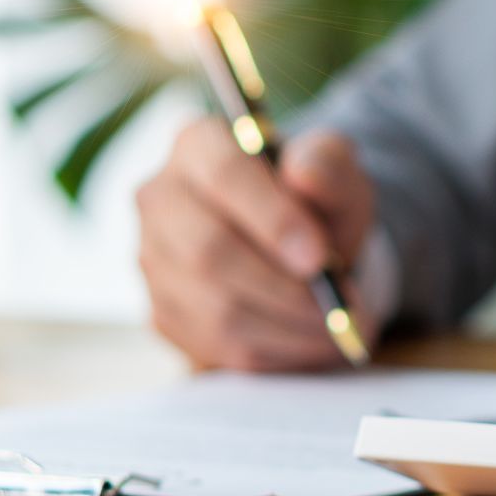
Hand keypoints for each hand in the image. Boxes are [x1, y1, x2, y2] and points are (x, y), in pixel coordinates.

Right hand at [137, 120, 375, 371]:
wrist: (300, 244)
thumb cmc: (315, 201)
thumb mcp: (337, 173)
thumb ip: (328, 165)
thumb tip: (304, 175)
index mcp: (198, 144)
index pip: (224, 175)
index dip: (274, 220)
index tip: (320, 258)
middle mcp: (161, 198)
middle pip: (208, 252)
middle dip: (284, 288)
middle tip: (341, 307)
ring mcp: (153, 259)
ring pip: (215, 308)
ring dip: (288, 327)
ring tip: (341, 328)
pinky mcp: (162, 312)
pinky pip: (217, 346)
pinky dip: (276, 351)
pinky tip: (312, 341)